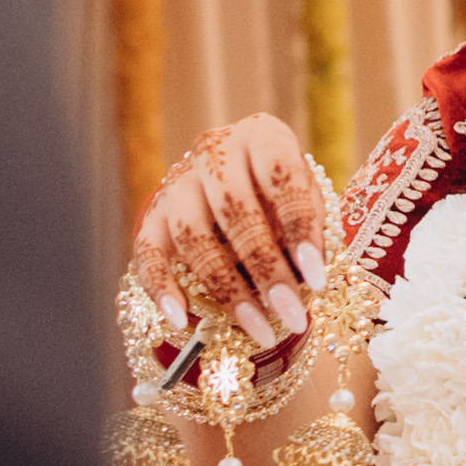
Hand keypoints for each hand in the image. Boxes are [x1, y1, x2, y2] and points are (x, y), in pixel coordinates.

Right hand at [132, 112, 333, 353]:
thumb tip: (308, 278)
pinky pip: (148, 252)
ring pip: (192, 234)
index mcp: (262, 136)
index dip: (300, 227)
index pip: (280, 174)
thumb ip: (308, 229)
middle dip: (266, 268)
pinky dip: (162, 288)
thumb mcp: (306, 199)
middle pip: (234, 209)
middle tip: (292, 314)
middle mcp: (215, 152)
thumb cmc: (282, 195)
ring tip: (259, 329)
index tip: (317, 278)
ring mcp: (178, 182)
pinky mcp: (153, 214)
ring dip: (226, 287)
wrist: (236, 182)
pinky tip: (182, 321)